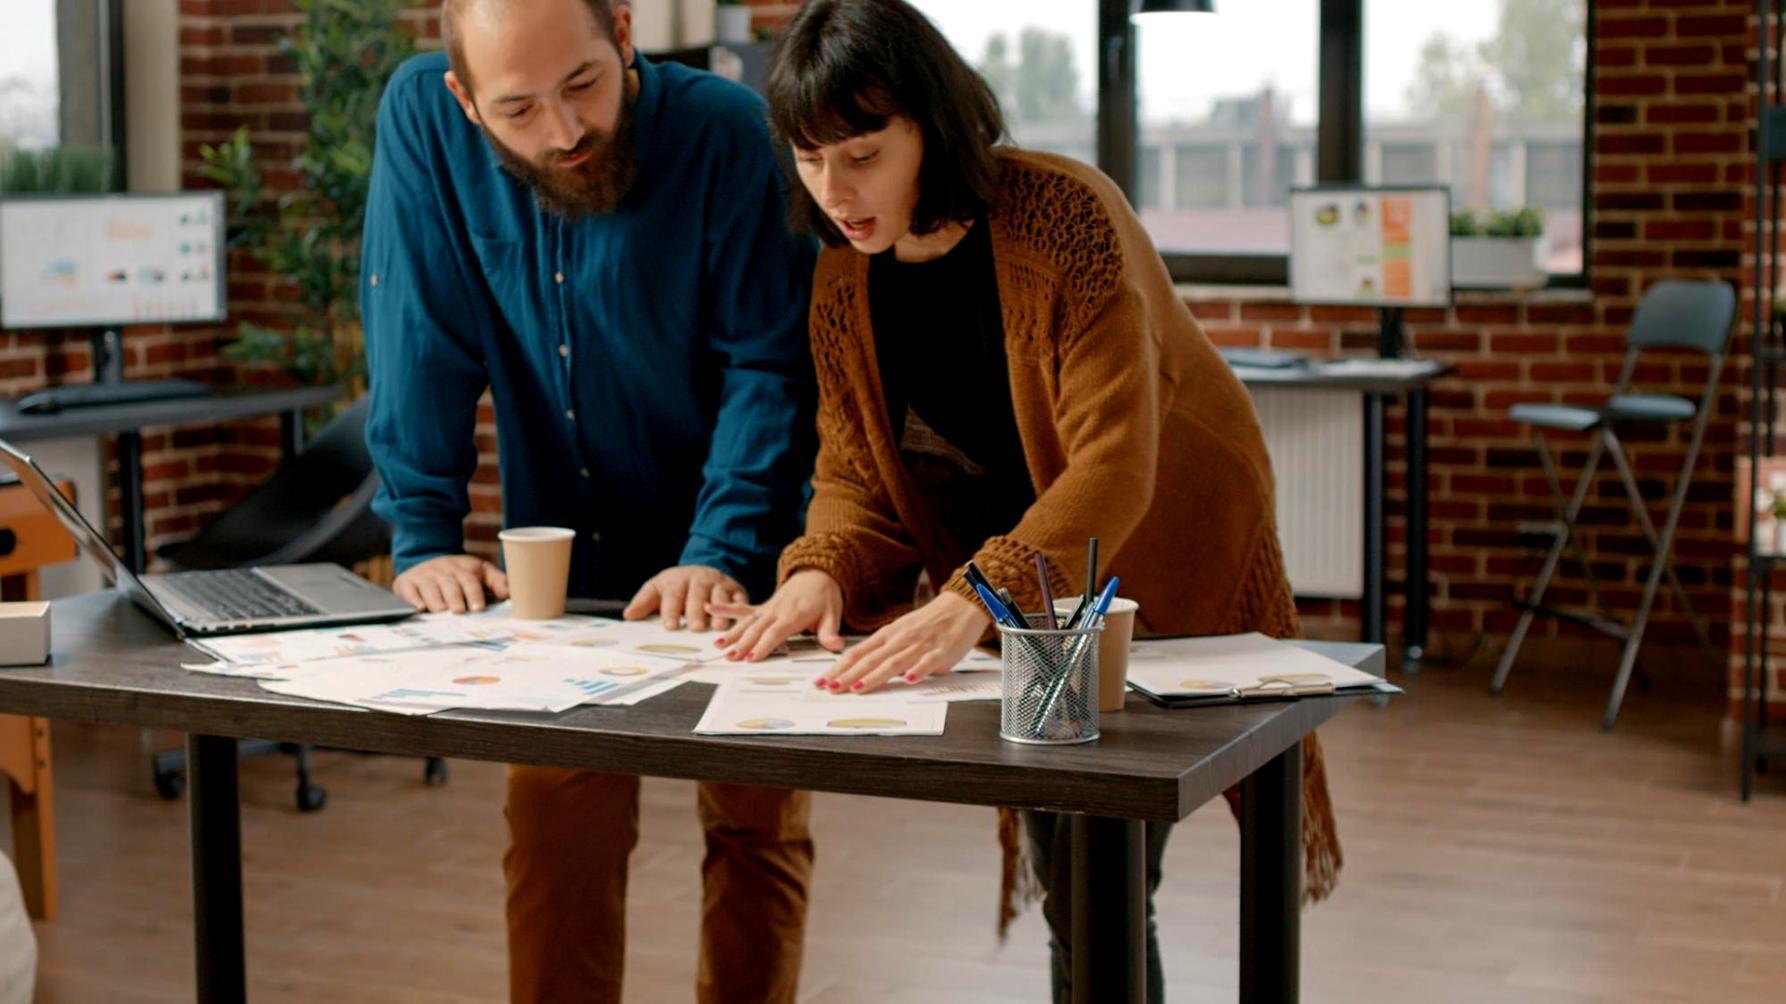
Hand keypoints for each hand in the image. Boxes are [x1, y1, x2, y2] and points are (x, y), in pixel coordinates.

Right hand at [393, 554, 506, 612]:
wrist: (426, 559)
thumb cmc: (459, 573)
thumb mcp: (480, 572)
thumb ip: (497, 582)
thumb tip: (512, 594)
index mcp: (464, 568)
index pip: (471, 579)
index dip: (474, 593)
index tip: (478, 608)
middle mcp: (443, 570)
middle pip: (450, 584)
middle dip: (456, 597)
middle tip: (460, 611)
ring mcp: (425, 575)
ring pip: (430, 587)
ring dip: (436, 599)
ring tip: (441, 611)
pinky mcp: (407, 582)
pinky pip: (409, 589)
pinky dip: (413, 598)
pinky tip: (419, 607)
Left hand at [623, 565, 746, 630]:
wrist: (704, 572)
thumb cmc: (677, 587)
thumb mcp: (658, 589)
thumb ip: (644, 602)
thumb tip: (629, 615)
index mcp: (678, 579)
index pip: (673, 593)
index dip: (671, 609)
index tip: (670, 625)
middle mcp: (700, 579)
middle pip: (697, 594)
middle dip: (696, 611)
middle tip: (695, 627)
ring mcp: (719, 584)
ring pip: (720, 597)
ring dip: (719, 612)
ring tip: (717, 628)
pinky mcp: (736, 590)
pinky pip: (740, 599)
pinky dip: (739, 610)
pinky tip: (736, 622)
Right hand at [710, 569, 843, 660]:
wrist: (818, 573)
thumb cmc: (825, 596)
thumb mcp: (833, 613)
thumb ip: (830, 632)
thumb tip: (836, 645)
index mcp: (794, 614)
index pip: (776, 632)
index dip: (764, 645)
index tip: (753, 657)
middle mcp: (777, 610)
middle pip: (757, 629)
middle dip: (743, 644)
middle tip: (730, 657)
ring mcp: (767, 608)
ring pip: (747, 621)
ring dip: (732, 633)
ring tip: (718, 645)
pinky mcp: (762, 606)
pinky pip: (743, 608)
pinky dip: (725, 609)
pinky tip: (708, 608)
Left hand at [820, 591, 988, 693]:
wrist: (962, 605)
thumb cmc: (930, 622)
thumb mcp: (900, 631)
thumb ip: (883, 650)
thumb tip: (863, 670)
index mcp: (888, 635)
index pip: (858, 653)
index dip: (839, 668)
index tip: (823, 681)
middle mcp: (900, 640)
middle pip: (870, 660)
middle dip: (848, 676)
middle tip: (831, 688)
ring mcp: (920, 645)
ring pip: (893, 663)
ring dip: (874, 676)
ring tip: (858, 687)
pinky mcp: (941, 652)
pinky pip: (927, 662)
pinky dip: (918, 671)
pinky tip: (909, 680)